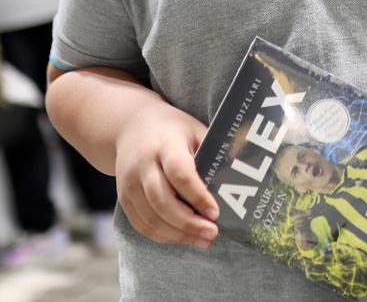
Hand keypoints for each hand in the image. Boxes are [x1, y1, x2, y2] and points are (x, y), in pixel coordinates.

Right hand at [113, 102, 218, 247]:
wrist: (130, 126)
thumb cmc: (172, 129)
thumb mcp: (194, 129)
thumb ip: (214, 150)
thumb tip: (242, 173)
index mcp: (165, 144)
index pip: (180, 174)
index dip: (198, 196)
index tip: (216, 213)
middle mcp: (143, 165)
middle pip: (162, 201)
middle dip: (189, 223)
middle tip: (213, 233)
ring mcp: (129, 183)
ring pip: (151, 218)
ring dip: (177, 235)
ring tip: (203, 241)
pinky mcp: (124, 198)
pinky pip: (141, 224)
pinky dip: (162, 236)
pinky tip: (182, 238)